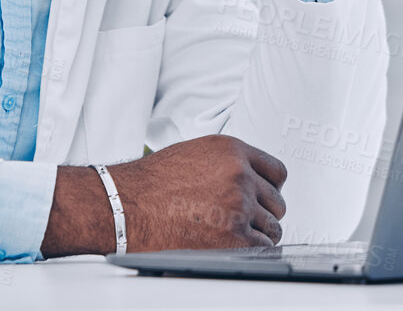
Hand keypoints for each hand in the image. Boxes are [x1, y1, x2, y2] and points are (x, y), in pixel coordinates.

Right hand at [41, 135, 288, 254]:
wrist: (125, 206)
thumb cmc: (150, 183)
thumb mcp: (193, 154)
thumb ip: (226, 163)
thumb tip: (249, 180)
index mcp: (231, 151)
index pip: (277, 171)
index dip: (269, 187)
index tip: (263, 196)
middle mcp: (240, 175)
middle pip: (277, 201)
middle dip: (262, 212)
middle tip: (241, 218)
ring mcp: (240, 206)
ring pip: (272, 227)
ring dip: (257, 234)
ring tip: (230, 233)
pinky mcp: (235, 238)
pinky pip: (262, 248)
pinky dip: (250, 252)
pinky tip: (229, 246)